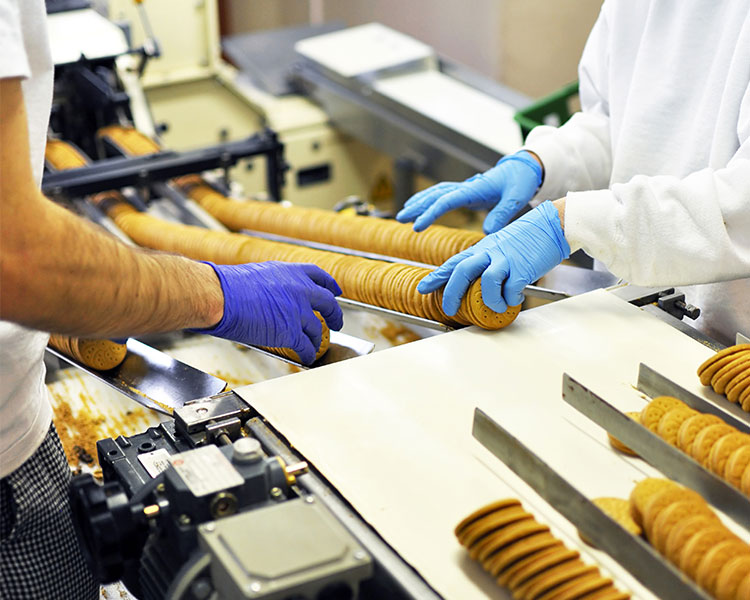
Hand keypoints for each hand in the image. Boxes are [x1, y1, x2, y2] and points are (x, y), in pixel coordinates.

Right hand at [195, 262, 342, 363]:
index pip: (319, 276)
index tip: (335, 291)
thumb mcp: (259, 274)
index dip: (329, 285)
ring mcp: (298, 311)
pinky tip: (307, 357)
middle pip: (328, 303)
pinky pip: (307, 346)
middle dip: (335, 314)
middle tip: (337, 322)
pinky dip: (309, 353)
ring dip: (318, 338)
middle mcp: (300, 290)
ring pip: (318, 328)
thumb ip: (275, 284)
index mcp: (290, 273)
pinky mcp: (291, 332)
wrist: (221, 297)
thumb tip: (275, 295)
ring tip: (317, 344)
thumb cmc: (228, 286)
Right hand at [396, 151, 542, 233]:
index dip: (430, 214)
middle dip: (416, 207)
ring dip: (419, 202)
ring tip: (403, 215)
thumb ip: (502, 214)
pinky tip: (420, 207)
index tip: (417, 227)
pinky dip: (428, 200)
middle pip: (435, 195)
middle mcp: (466, 187)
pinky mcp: (466, 192)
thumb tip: (487, 232)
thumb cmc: (520, 182)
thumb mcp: (516, 198)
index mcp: (474, 189)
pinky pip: (442, 195)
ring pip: (436, 193)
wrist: (524, 168)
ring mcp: (465, 188)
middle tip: (400, 219)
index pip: (446, 201)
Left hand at [418, 201, 568, 314]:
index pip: (454, 262)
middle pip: (462, 272)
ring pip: (487, 283)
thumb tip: (479, 282)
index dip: (437, 276)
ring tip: (496, 307)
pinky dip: (511, 299)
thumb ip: (488, 261)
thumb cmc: (528, 237)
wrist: (553, 223)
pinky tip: (515, 299)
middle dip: (452, 294)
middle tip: (449, 309)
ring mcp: (507, 259)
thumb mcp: (501, 245)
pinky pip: (511, 289)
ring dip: (490, 301)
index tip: (423, 287)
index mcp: (483, 248)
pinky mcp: (524, 268)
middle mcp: (491, 252)